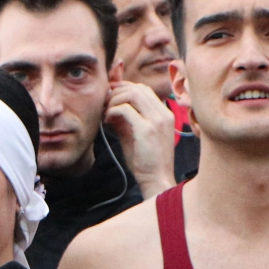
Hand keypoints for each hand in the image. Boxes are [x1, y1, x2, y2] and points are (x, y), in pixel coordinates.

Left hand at [106, 79, 176, 197]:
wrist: (156, 180)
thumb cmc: (146, 161)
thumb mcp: (136, 135)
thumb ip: (127, 120)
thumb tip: (111, 108)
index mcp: (164, 114)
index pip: (144, 89)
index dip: (125, 88)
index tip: (110, 97)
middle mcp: (163, 114)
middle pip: (138, 88)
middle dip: (117, 92)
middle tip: (104, 104)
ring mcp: (157, 121)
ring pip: (133, 94)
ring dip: (114, 100)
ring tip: (106, 113)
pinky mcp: (146, 130)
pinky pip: (126, 109)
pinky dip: (113, 111)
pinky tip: (107, 122)